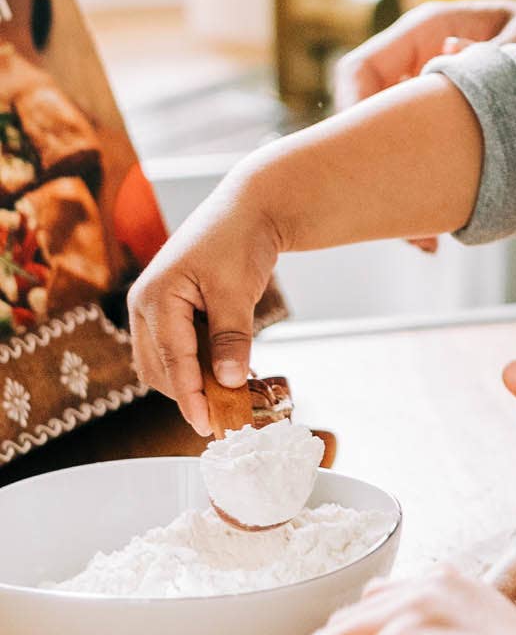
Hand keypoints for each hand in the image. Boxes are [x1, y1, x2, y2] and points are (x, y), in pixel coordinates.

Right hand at [127, 169, 280, 436]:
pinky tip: (226, 372)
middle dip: (189, 394)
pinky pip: (177, 349)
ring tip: (231, 396)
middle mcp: (146, 305)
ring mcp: (155, 308)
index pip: (171, 360)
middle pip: (159, 369)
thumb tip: (229, 382)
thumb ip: (232, 337)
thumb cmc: (239, 239)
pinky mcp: (170, 311)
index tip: (207, 425)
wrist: (249, 208)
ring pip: (164, 363)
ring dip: (193, 381)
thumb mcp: (237, 290)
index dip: (190, 397)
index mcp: (155, 296)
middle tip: (227, 415)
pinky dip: (198, 365)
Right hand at [334, 0, 515, 251]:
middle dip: (374, 173)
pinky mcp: (452, 124)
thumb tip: (456, 54)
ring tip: (424, 241)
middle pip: (371, 118)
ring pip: (395, 147)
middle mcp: (422, 63)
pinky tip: (445, 227)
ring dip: (402, 193)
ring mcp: (434, 96)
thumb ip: (499, 48)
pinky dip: (430, 194)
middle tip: (398, 223)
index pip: (363, 69)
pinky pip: (426, 160)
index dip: (353, 112)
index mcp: (429, 30)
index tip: (366, 162)